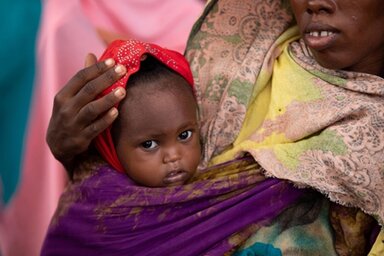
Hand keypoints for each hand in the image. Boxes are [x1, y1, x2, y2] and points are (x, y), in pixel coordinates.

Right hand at [46, 53, 126, 172]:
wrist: (59, 145)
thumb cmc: (69, 115)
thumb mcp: (69, 98)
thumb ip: (82, 79)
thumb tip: (91, 55)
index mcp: (63, 96)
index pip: (80, 77)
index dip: (97, 68)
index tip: (113, 61)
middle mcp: (66, 109)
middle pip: (88, 90)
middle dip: (106, 78)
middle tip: (122, 70)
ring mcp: (73, 124)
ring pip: (92, 109)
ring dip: (108, 99)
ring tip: (123, 91)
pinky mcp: (81, 138)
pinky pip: (95, 128)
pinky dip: (105, 119)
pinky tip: (116, 111)